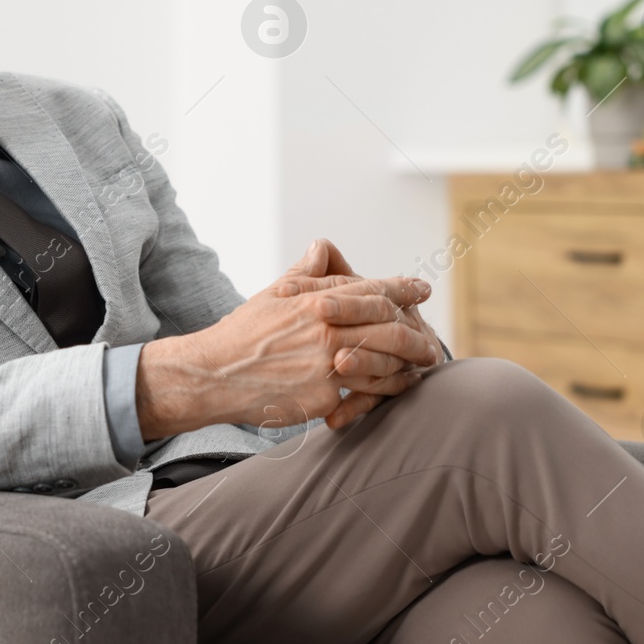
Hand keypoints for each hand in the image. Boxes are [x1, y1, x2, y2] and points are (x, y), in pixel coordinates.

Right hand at [135, 239, 432, 439]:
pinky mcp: (323, 395)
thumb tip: (322, 248)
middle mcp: (326, 329)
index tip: (420, 288)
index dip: (401, 288)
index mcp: (316, 301)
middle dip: (415, 331)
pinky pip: (364, 393)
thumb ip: (305, 274)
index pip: (370, 290)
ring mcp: (326, 363)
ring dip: (407, 363)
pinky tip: (395, 389)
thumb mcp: (272, 295)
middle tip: (431, 337)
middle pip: (387, 325)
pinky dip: (384, 391)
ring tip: (421, 365)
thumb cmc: (241, 334)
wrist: (213, 374)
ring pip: (383, 360)